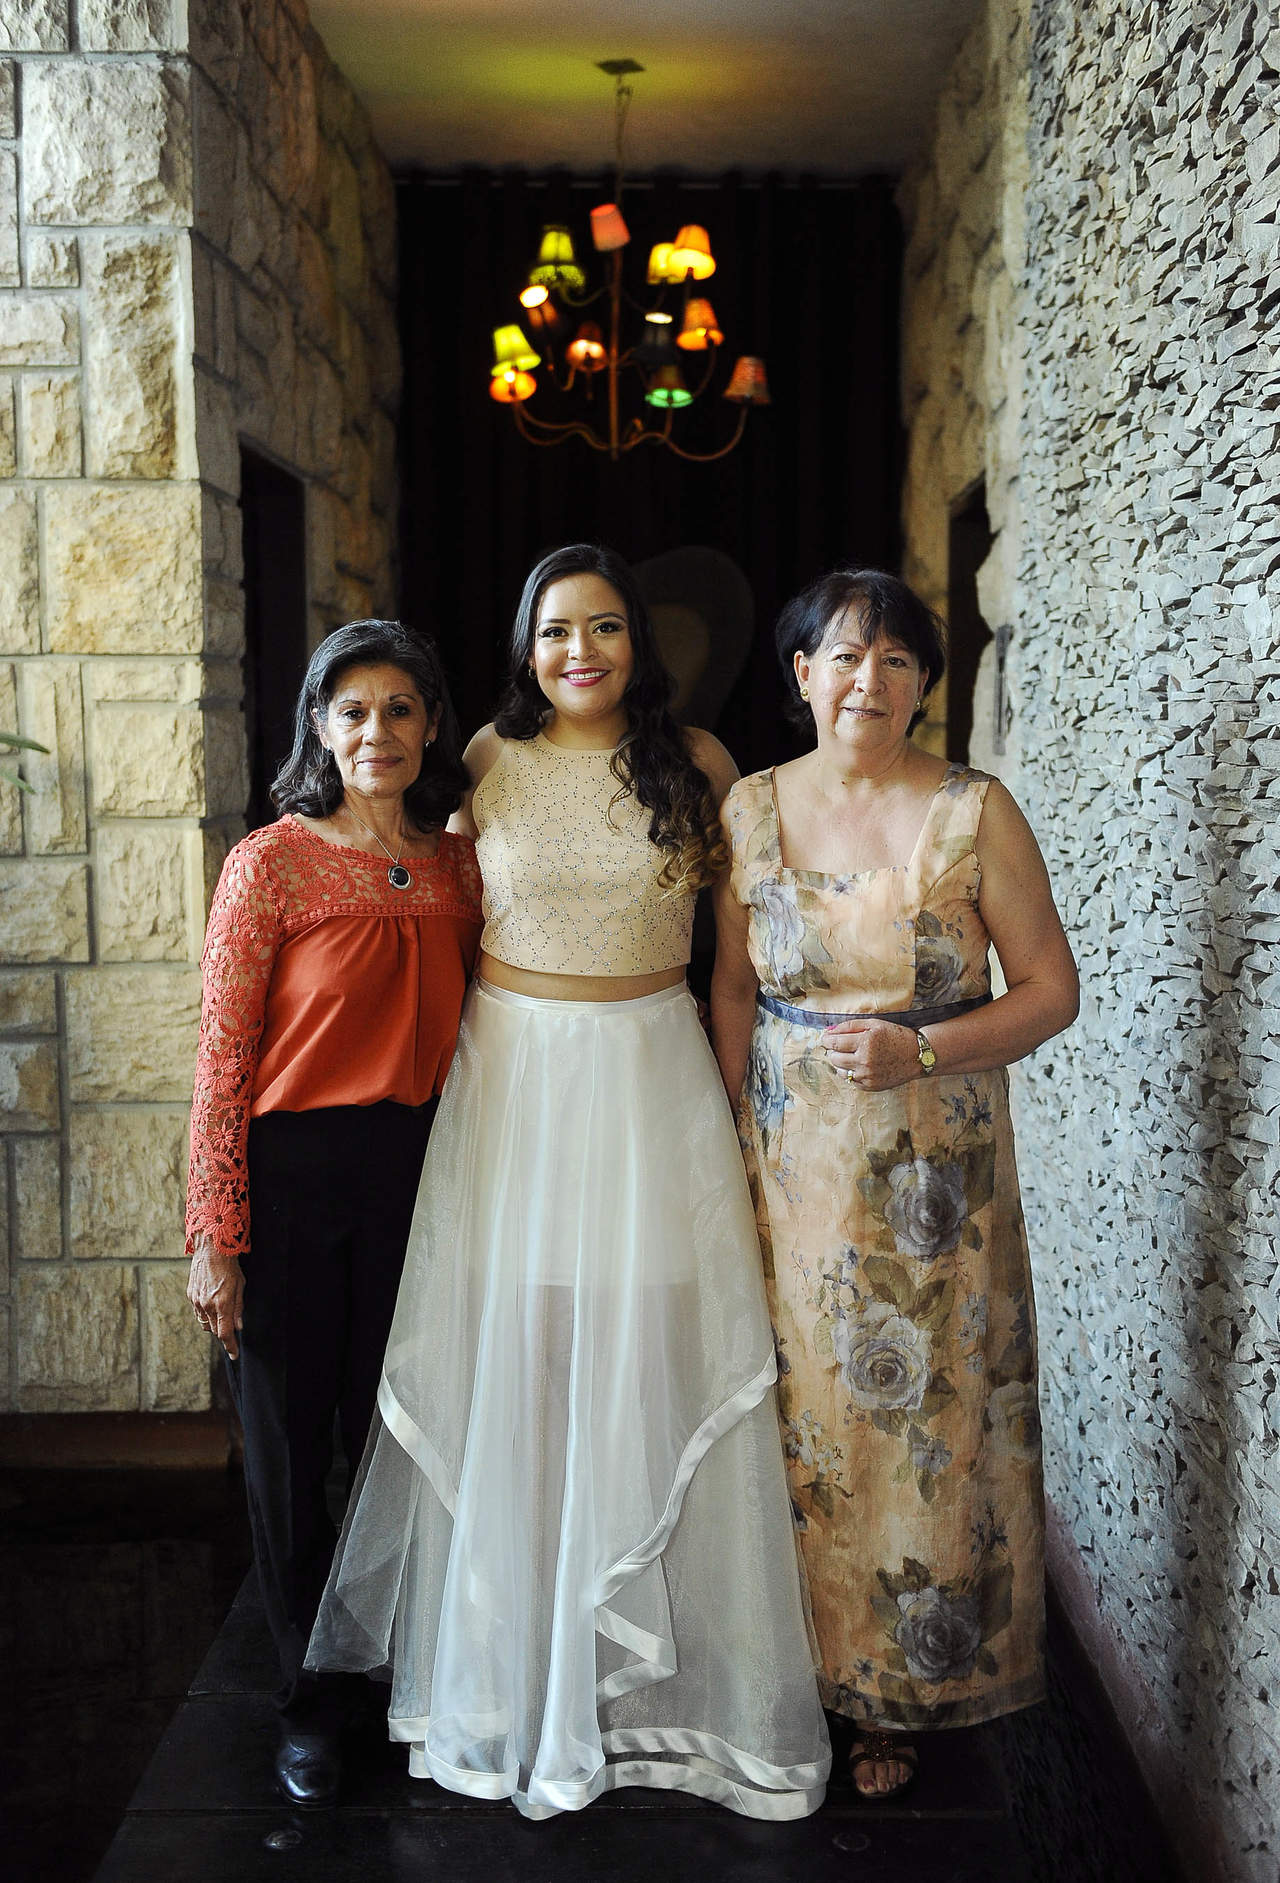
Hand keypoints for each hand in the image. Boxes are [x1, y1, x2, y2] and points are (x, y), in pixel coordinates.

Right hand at [186, 1239, 245, 1359]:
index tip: (234, 1355)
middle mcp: (207, 1304)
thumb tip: (238, 1326)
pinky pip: (198, 1312)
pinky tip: (212, 1305)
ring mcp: (197, 1300)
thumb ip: (239, 1308)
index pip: (225, 1333)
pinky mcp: (190, 1295)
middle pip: (214, 1330)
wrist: (211, 1248)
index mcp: (222, 1303)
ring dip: (213, 1324)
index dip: (230, 1346)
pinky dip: (205, 1314)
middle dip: (223, 1333)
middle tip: (231, 1329)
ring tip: (222, 1314)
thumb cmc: (229, 1265)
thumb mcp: (240, 1286)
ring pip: (204, 1323)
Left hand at [822, 1016, 922, 1090]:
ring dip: (841, 1063)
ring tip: (853, 1055)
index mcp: (865, 1042)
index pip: (833, 1042)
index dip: (827, 1039)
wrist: (917, 1055)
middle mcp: (865, 1061)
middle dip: (834, 1050)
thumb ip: (849, 1026)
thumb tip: (829, 1031)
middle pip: (834, 1058)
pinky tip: (861, 1065)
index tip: (827, 1038)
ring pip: (840, 1071)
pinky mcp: (871, 1086)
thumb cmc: (896, 1036)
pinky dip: (851, 1072)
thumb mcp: (874, 1024)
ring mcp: (867, 1076)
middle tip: (842, 1046)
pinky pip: (851, 1080)